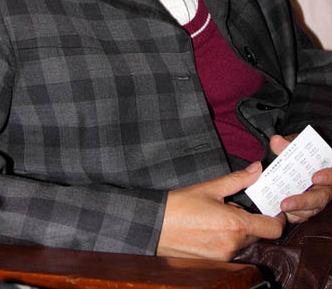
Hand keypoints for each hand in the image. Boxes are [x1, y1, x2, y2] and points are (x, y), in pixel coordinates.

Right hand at [156, 162, 284, 260]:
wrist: (155, 226)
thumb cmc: (180, 205)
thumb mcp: (210, 188)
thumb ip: (237, 180)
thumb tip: (257, 169)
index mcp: (235, 224)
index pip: (273, 229)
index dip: (277, 219)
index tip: (271, 210)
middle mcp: (233, 244)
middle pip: (258, 235)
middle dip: (252, 221)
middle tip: (234, 207)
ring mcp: (224, 256)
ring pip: (243, 243)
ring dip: (238, 231)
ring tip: (217, 217)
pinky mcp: (215, 263)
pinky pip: (230, 250)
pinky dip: (226, 240)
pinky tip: (210, 228)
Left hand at [270, 134, 331, 222]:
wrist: (304, 160)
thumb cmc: (304, 153)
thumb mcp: (298, 145)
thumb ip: (288, 144)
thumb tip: (276, 142)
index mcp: (327, 171)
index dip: (328, 177)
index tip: (315, 177)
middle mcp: (325, 188)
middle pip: (319, 199)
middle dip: (302, 203)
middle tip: (285, 204)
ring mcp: (317, 200)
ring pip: (310, 211)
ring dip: (295, 211)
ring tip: (280, 209)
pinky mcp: (307, 209)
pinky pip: (302, 215)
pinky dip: (291, 215)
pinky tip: (279, 212)